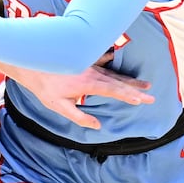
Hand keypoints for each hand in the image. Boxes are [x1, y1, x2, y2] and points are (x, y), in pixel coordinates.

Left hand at [12, 53, 153, 128]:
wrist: (32, 62)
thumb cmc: (44, 86)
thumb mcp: (59, 106)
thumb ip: (79, 116)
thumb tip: (97, 125)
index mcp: (88, 84)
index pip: (113, 92)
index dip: (128, 96)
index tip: (141, 100)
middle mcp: (92, 72)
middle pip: (118, 82)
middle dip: (136, 90)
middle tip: (151, 96)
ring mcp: (89, 64)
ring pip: (113, 72)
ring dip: (128, 79)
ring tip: (144, 84)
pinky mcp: (83, 59)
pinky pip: (101, 59)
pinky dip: (111, 60)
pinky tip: (116, 57)